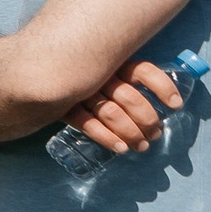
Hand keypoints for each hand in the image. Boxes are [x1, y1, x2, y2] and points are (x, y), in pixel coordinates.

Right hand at [65, 58, 187, 153]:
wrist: (36, 82)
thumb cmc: (83, 79)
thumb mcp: (106, 71)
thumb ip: (127, 81)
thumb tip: (164, 104)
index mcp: (113, 63)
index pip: (143, 71)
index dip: (162, 87)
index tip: (175, 106)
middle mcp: (99, 75)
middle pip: (130, 98)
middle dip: (147, 119)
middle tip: (155, 134)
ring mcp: (80, 91)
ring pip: (112, 113)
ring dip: (130, 133)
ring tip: (140, 146)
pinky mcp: (64, 108)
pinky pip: (87, 124)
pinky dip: (105, 137)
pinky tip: (120, 148)